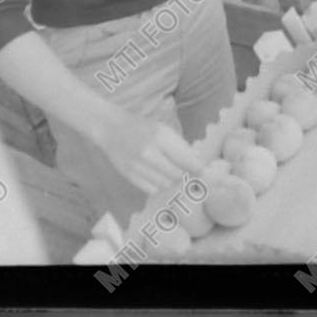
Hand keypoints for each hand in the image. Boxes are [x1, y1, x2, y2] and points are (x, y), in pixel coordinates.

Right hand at [81, 110, 197, 201]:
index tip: (206, 171)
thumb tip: (200, 162)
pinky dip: (159, 185)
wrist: (111, 129)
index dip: (199, 169)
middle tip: (192, 174)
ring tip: (175, 175)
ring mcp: (137, 166)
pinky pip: (151, 188)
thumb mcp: (165, 130)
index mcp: (161, 138)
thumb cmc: (143, 128)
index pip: (186, 160)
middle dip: (187, 176)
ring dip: (173, 182)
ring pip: (165, 184)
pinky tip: (161, 178)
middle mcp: (148, 153)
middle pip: (177, 175)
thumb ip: (182, 146)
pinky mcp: (128, 175)